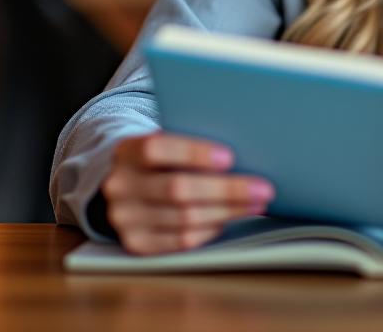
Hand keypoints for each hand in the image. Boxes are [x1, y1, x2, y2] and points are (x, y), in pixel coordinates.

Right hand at [101, 133, 275, 254]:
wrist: (122, 181)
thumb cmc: (160, 155)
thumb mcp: (166, 140)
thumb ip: (191, 143)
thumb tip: (244, 151)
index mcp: (127, 151)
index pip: (157, 149)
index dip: (194, 153)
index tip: (230, 157)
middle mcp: (120, 186)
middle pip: (178, 189)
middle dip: (226, 190)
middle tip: (263, 188)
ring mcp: (125, 219)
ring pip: (184, 219)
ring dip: (227, 212)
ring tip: (257, 203)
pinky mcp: (137, 243)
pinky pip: (180, 241)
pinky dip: (210, 229)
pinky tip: (230, 218)